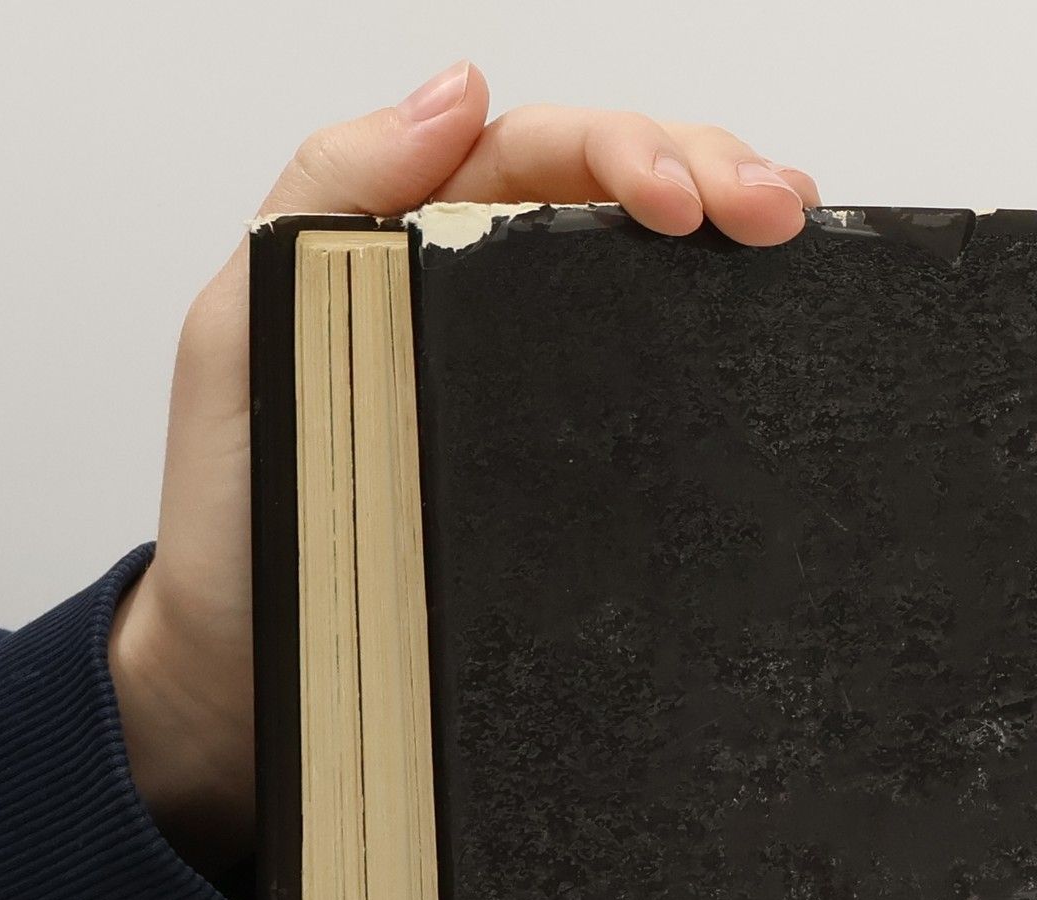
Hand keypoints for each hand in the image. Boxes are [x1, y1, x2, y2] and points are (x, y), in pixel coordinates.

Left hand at [108, 61, 820, 875]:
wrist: (256, 673)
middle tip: (777, 209)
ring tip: (795, 234)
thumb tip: (459, 89)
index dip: (624, 152)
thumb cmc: (240, 519)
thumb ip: (329, 195)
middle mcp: (480, 299)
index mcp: (411, 246)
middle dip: (706, 171)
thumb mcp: (244, 327)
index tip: (686, 202)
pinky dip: (713, 339)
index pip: (536, 155)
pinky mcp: (561, 469)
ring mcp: (527, 381)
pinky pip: (643, 384)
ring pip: (643, 274)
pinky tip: (765, 324)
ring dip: (729, 235)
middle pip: (610, 195)